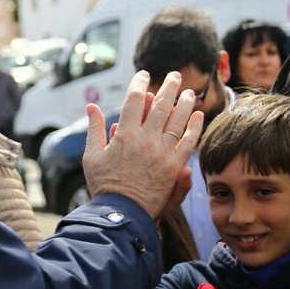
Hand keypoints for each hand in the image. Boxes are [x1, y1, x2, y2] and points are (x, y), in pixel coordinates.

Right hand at [82, 70, 201, 219]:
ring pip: (177, 120)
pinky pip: (188, 142)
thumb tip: (91, 106)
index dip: (139, 84)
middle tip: (175, 76)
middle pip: (160, 105)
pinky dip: (194, 127)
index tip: (144, 75)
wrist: (122, 213)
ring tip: (190, 92)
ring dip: (185, 103)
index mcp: (124, 134)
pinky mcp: (174, 166)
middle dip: (169, 87)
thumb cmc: (103, 185)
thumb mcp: (91, 156)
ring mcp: (162, 152)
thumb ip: (94, 129)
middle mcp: (145, 139)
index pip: (133, 100)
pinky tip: (198, 115)